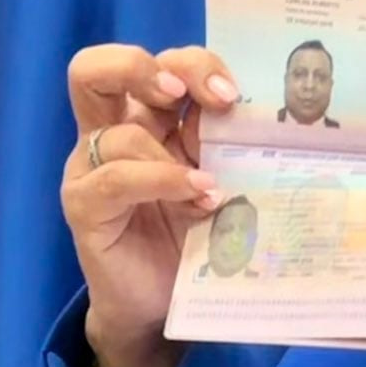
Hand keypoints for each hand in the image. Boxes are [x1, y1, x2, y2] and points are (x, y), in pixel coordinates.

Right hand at [61, 44, 241, 366]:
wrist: (160, 304)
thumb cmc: (193, 234)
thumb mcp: (218, 176)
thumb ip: (227, 144)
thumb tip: (281, 114)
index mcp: (146, 117)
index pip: (155, 62)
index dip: (192, 63)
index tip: (232, 91)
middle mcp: (110, 134)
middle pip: (96, 68)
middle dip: (146, 68)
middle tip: (186, 96)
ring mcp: (89, 170)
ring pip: (116, 132)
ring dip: (173, 156)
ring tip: (212, 186)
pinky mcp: (84, 207)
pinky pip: (115, 179)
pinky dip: (162, 181)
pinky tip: (199, 199)